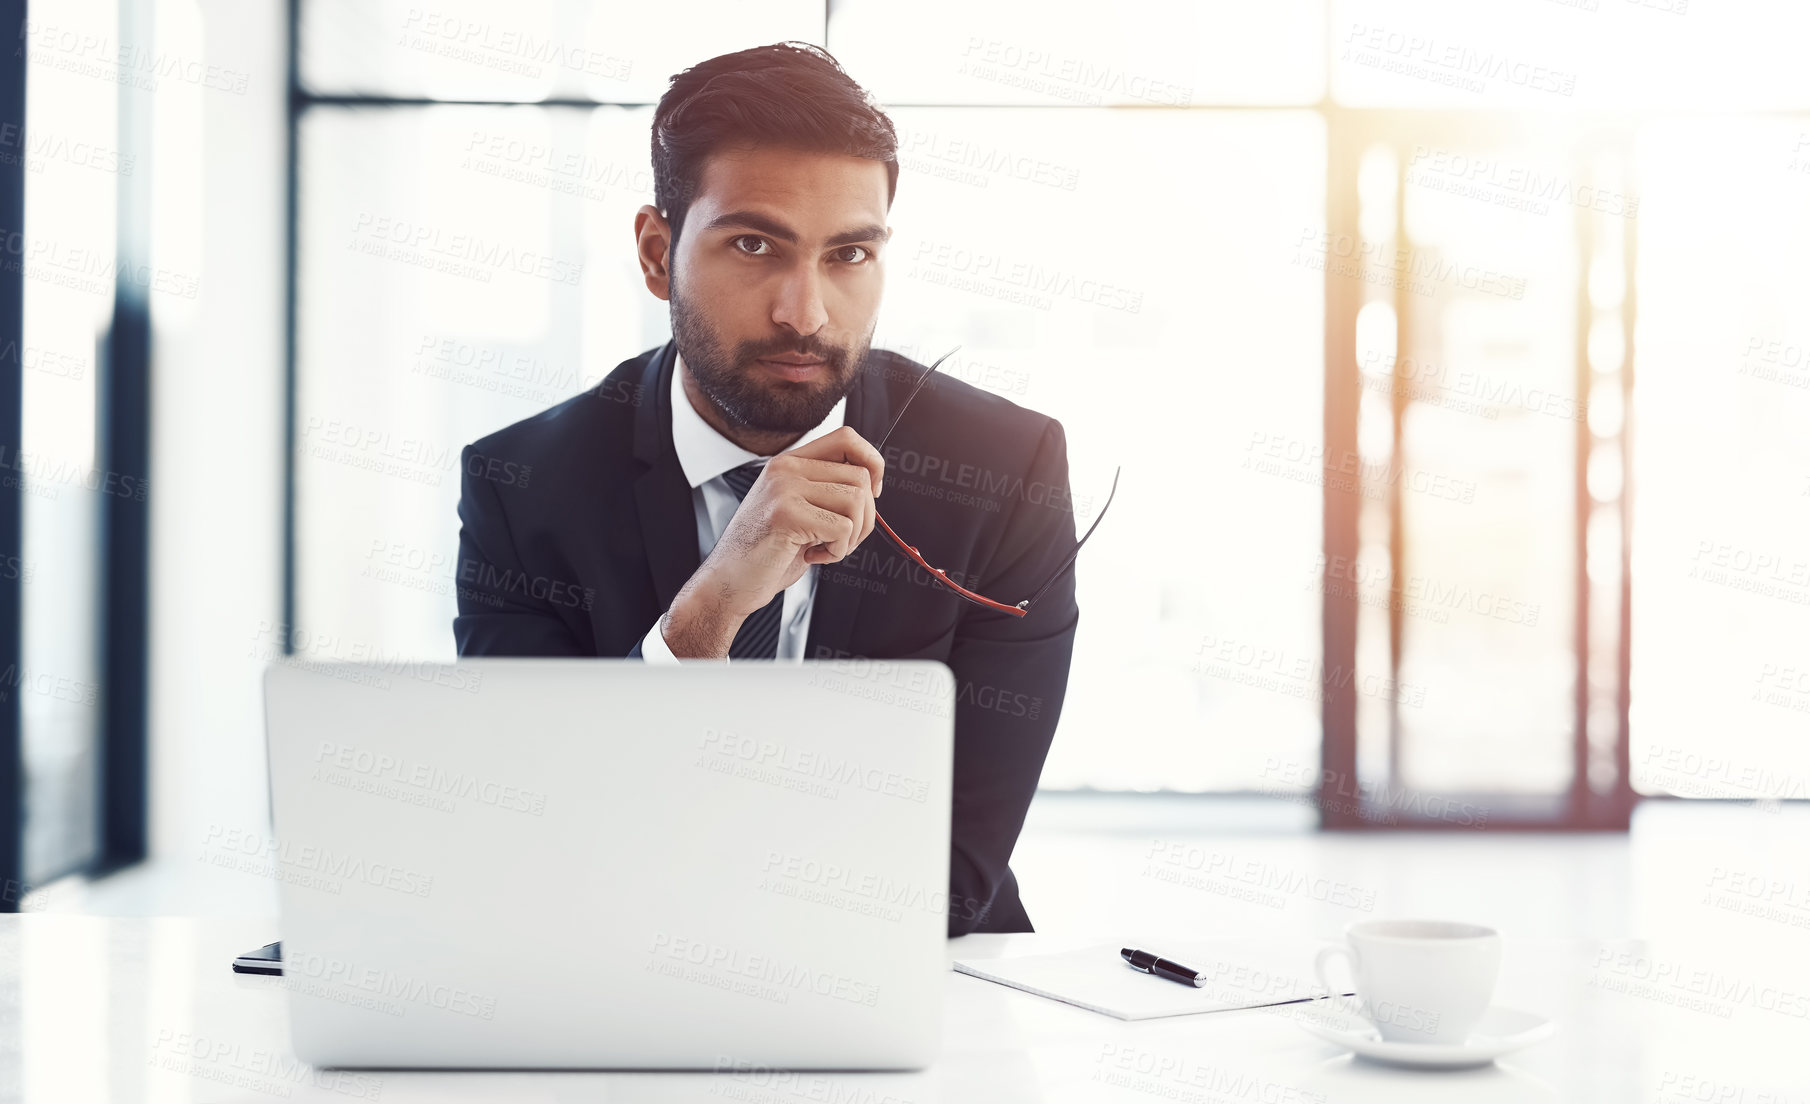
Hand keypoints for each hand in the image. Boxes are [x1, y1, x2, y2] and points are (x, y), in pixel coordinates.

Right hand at [661, 426, 883, 656]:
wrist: (728, 583)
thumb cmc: (765, 552)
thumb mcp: (799, 510)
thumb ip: (827, 491)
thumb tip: (872, 483)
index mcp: (789, 463)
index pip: (847, 438)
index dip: (872, 462)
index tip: (872, 492)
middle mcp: (786, 469)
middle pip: (860, 476)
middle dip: (865, 517)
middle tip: (840, 539)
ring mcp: (784, 489)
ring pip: (856, 501)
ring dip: (851, 537)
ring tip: (824, 547)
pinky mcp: (786, 515)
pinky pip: (843, 528)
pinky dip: (837, 551)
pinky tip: (812, 555)